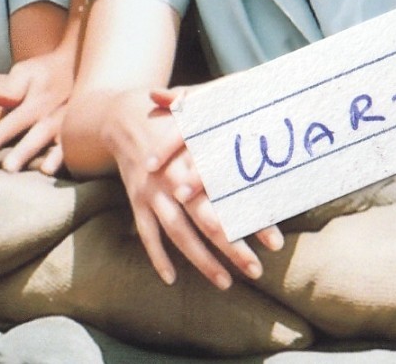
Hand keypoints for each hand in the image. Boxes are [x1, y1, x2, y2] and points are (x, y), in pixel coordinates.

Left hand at [0, 44, 72, 173]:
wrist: (79, 67)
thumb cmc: (45, 73)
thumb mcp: (26, 71)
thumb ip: (13, 86)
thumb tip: (0, 100)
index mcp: (36, 102)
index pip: (12, 123)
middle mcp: (53, 116)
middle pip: (36, 136)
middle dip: (23, 152)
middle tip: (8, 168)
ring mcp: (70, 126)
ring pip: (62, 144)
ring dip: (54, 158)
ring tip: (45, 171)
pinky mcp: (82, 134)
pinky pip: (79, 148)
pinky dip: (74, 160)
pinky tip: (67, 173)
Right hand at [111, 88, 281, 289]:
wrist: (120, 115)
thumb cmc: (172, 116)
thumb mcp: (198, 112)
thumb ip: (229, 126)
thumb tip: (273, 135)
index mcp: (194, 154)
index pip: (229, 192)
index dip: (252, 216)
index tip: (275, 241)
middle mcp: (172, 175)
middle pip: (205, 216)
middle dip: (231, 246)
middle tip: (256, 270)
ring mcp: (152, 190)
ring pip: (178, 231)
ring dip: (201, 259)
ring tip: (226, 282)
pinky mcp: (136, 199)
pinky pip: (147, 233)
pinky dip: (157, 256)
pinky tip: (172, 279)